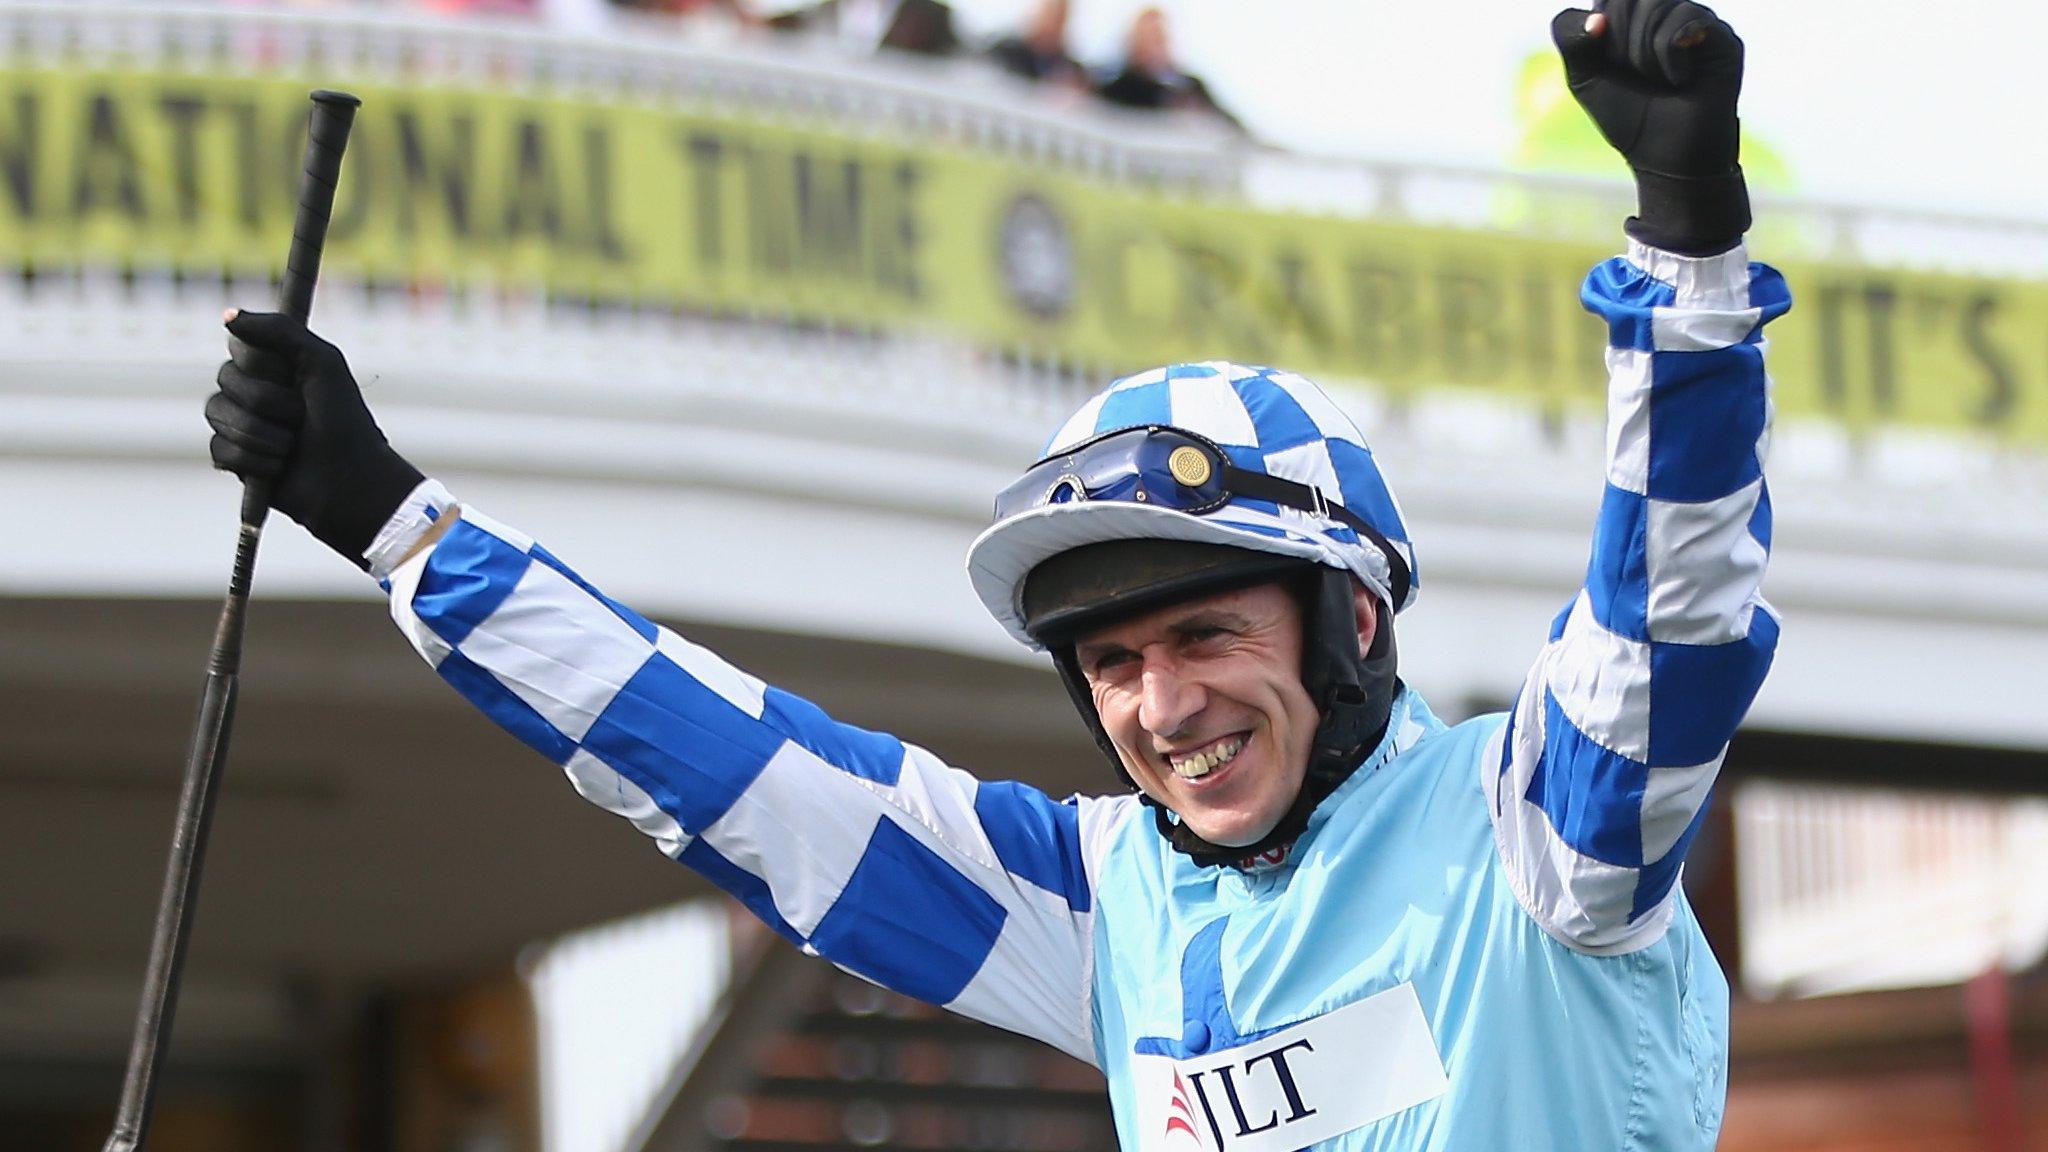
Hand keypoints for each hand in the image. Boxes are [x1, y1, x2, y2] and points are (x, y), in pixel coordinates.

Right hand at [205, 310, 423, 568]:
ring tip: (292, 446)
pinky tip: (280, 467)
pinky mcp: (232, 457)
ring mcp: (239, 421)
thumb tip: (227, 315)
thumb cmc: (343, 420)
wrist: (349, 480)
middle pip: (227, 378)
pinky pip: (221, 448)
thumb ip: (280, 331)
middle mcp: (251, 387)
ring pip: (217, 412)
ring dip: (264, 434)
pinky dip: (257, 460)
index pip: (240, 344)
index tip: (293, 375)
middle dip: (270, 401)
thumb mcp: (323, 363)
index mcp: (273, 363)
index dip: (267, 362)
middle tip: (302, 416)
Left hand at [1552, 0, 1747, 254]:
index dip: (1601, 32)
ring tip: (1661, 82)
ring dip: (1644, 55)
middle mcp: (1668, 12)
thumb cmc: (1627, 117)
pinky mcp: (1721, 36)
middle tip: (1638, 77)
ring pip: (1657, 6)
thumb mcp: (1583, 76)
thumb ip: (1570, 36)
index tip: (1613, 66)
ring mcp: (1697, 21)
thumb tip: (1598, 17)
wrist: (1666, 159)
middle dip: (1621, 44)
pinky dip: (1669, 57)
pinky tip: (1681, 79)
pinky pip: (1684, 20)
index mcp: (1634, 17)